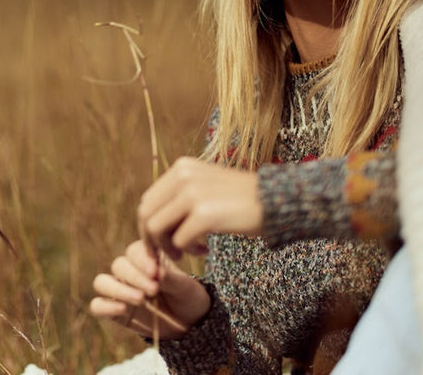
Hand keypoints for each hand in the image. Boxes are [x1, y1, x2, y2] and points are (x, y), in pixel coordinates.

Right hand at [89, 240, 210, 338]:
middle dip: (134, 277)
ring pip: (102, 282)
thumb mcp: (185, 288)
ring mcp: (119, 291)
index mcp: (146, 259)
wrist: (189, 324)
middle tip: (153, 290)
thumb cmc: (187, 298)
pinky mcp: (114, 311)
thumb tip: (157, 271)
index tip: (155, 272)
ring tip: (140, 299)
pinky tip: (122, 309)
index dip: (141, 259)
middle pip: (118, 265)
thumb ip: (171, 278)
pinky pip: (97, 305)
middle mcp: (129, 272)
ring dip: (118, 289)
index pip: (134, 251)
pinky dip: (105, 306)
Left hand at [137, 156, 262, 260]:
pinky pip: (179, 241)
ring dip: (167, 248)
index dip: (147, 227)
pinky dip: (187, 252)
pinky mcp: (204, 214)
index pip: (147, 201)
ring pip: (157, 229)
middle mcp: (183, 176)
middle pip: (146, 215)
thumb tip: (149, 221)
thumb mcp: (205, 186)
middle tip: (166, 256)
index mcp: (181, 168)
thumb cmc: (241, 200)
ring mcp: (192, 193)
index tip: (159, 244)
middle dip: (151, 241)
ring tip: (185, 254)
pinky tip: (204, 252)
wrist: (276, 201)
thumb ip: (179, 196)